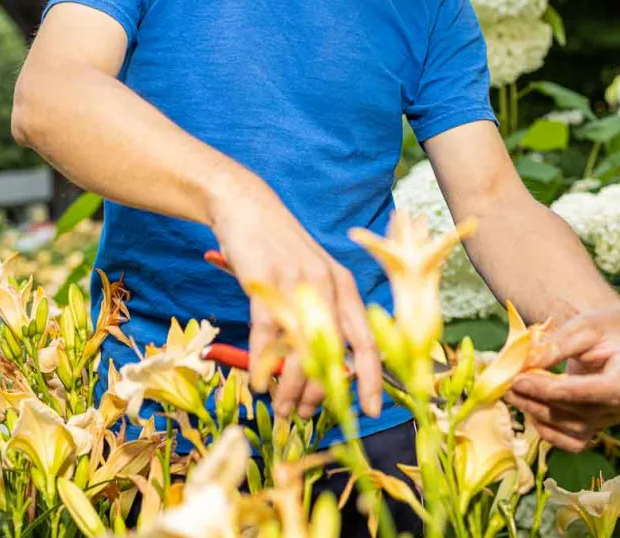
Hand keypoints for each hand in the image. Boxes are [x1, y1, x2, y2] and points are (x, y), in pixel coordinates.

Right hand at [209, 169, 382, 420]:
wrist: (248, 207)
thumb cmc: (280, 249)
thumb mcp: (313, 276)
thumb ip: (323, 313)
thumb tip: (325, 368)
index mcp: (344, 285)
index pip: (367, 340)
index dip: (371, 378)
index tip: (369, 410)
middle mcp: (326, 285)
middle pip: (333, 354)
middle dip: (321, 393)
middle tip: (305, 413)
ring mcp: (296, 283)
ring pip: (301, 351)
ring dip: (290, 387)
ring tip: (281, 406)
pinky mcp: (265, 283)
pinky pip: (267, 337)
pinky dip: (262, 366)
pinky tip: (257, 383)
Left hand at [507, 308, 619, 452]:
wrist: (612, 341)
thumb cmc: (601, 329)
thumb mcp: (583, 326)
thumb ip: (559, 344)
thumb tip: (530, 362)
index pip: (603, 390)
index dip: (564, 390)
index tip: (525, 380)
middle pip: (582, 411)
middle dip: (540, 398)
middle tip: (509, 383)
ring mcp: (610, 418)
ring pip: (573, 428)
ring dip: (538, 413)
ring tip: (511, 393)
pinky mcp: (595, 426)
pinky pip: (573, 441)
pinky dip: (549, 432)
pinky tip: (528, 411)